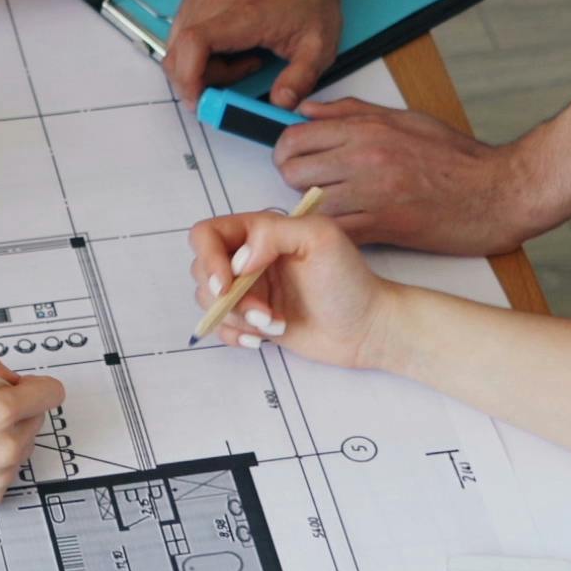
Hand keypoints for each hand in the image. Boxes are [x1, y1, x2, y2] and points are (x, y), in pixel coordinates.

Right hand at [0, 362, 67, 518]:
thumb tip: (7, 378)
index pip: (50, 392)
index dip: (31, 385)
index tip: (11, 387)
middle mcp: (7, 446)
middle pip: (36, 418)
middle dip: (14, 410)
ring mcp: (1, 476)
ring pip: (22, 445)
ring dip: (4, 436)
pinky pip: (6, 470)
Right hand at [164, 0, 344, 106]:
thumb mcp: (318, 47)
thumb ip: (300, 80)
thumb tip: (280, 103)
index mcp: (241, 14)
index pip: (193, 45)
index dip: (188, 79)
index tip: (201, 100)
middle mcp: (212, 2)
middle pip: (178, 54)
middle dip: (198, 81)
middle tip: (235, 84)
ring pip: (177, 50)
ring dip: (201, 69)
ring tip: (241, 62)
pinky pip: (182, 39)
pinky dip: (199, 56)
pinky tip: (230, 51)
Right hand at [185, 206, 402, 369]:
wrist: (368, 328)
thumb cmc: (350, 280)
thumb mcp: (319, 239)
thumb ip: (273, 233)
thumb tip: (238, 260)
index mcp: (260, 231)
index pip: (207, 234)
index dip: (208, 258)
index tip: (227, 283)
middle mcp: (250, 259)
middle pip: (202, 270)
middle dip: (227, 297)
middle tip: (262, 311)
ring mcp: (251, 290)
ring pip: (210, 302)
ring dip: (236, 318)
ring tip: (274, 324)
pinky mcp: (254, 319)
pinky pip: (222, 327)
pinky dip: (235, 335)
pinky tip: (263, 339)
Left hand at [269, 98, 532, 254]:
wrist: (498, 192)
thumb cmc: (458, 158)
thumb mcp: (405, 119)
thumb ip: (351, 112)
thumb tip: (307, 110)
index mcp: (369, 129)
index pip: (297, 135)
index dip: (285, 149)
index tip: (292, 157)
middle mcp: (365, 158)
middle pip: (294, 170)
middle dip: (292, 179)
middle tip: (306, 185)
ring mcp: (373, 194)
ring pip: (309, 203)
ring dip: (309, 209)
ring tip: (323, 208)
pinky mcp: (384, 227)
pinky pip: (336, 231)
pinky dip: (330, 232)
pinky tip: (339, 228)